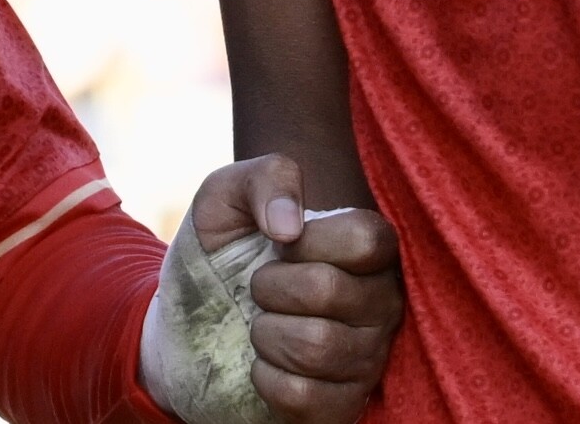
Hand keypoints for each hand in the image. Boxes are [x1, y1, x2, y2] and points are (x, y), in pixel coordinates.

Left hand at [139, 155, 404, 423]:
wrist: (197, 313)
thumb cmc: (227, 246)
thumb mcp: (230, 194)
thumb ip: (266, 179)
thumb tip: (289, 225)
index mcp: (368, 248)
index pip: (365, 239)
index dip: (308, 240)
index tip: (279, 242)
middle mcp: (381, 304)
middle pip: (329, 290)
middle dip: (270, 286)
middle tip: (260, 288)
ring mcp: (367, 359)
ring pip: (317, 347)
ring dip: (266, 333)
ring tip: (263, 325)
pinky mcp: (344, 404)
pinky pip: (306, 397)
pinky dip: (267, 378)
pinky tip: (267, 364)